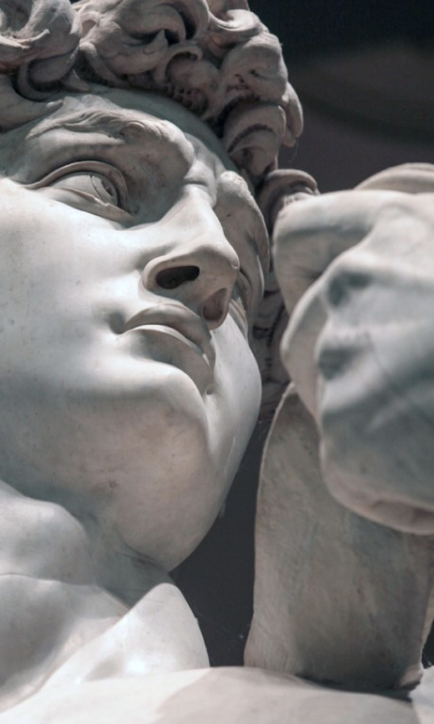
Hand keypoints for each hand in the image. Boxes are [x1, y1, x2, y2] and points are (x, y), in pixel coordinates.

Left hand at [273, 171, 433, 533]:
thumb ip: (424, 266)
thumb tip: (398, 294)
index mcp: (399, 227)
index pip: (301, 237)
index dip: (305, 277)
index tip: (334, 306)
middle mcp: (355, 280)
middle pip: (303, 334)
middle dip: (346, 374)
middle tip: (418, 402)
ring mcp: (342, 354)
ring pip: (327, 404)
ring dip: (378, 431)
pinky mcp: (344, 431)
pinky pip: (348, 475)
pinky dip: (396, 495)